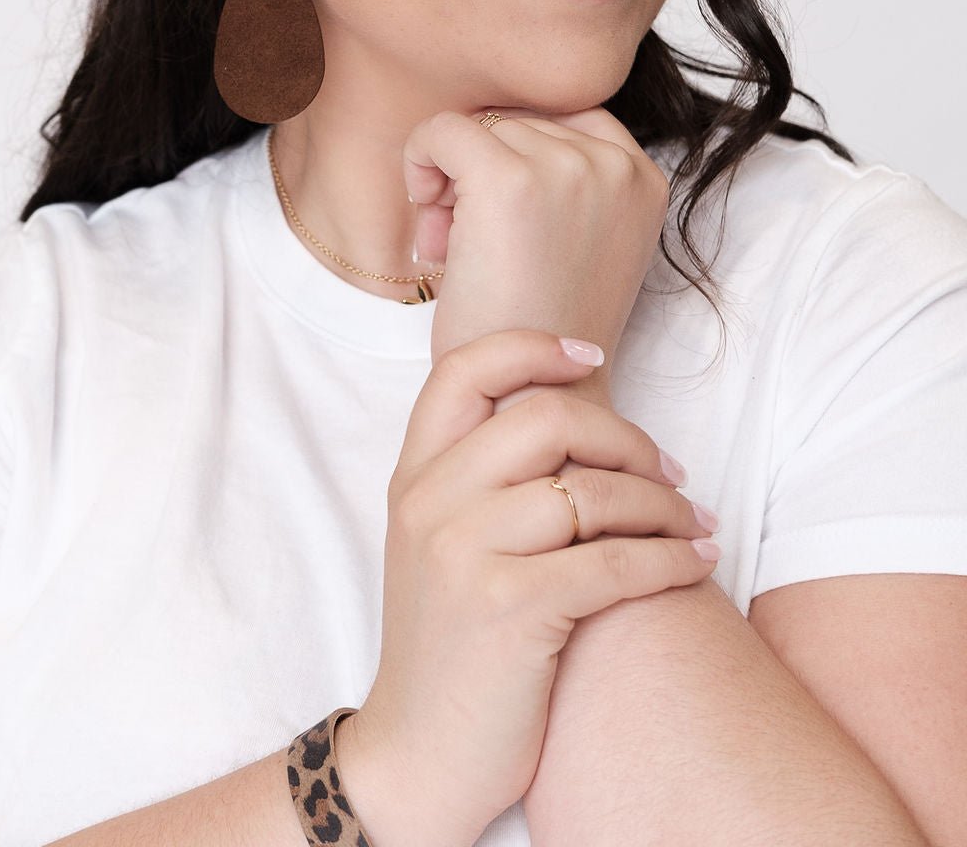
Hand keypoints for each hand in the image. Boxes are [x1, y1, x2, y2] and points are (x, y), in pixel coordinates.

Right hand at [335, 328, 717, 846]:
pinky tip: (694, 564)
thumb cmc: (449, 647)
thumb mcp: (437, 545)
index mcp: (412, 477)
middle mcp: (431, 503)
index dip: (534, 348)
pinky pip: (613, 561)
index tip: (592, 357)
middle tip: (668, 468)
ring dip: (663, 503)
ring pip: (591, 490)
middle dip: (625, 437)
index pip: (465, 370)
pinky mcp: (508, 611)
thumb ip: (480, 479)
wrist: (416, 758)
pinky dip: (670, 559)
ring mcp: (464, 554)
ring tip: (694, 524)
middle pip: (545, 417)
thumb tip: (577, 420)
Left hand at [402, 106, 668, 373]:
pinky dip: (419, 163)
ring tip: (457, 250)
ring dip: (452, 182)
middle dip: (484, 173)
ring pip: (480, 129)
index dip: (521, 158)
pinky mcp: (507, 178)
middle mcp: (614, 163)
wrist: (532, 399)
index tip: (506, 217)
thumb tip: (493, 124)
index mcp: (644, 178)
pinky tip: (429, 221)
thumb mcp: (585, 240)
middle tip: (471, 244)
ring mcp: (565, 166)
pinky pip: (442, 131)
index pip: (564, 119)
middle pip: (519, 123)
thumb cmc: (543, 332)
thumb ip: (568, 182)